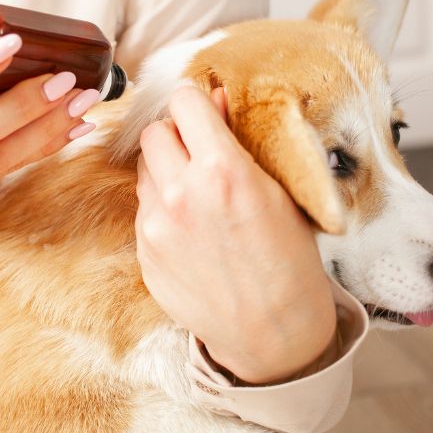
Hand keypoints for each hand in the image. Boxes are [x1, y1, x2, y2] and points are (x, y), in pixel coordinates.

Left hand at [135, 86, 335, 383]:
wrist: (272, 331)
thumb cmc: (289, 261)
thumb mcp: (277, 191)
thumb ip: (238, 141)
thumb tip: (215, 100)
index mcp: (222, 171)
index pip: (183, 102)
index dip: (195, 103)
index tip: (202, 112)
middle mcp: (180, 195)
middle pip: (154, 132)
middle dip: (175, 134)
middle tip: (198, 152)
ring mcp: (156, 226)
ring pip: (144, 170)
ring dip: (164, 170)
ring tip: (195, 194)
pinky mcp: (144, 252)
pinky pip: (143, 209)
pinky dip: (161, 207)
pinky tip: (188, 228)